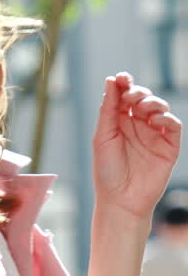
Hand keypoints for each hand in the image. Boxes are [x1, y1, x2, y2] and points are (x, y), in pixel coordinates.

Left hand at [91, 73, 181, 221]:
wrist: (121, 199)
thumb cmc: (107, 169)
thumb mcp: (103, 136)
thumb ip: (108, 109)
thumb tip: (111, 80)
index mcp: (118, 121)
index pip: (124, 96)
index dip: (125, 84)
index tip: (122, 77)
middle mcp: (137, 125)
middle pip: (142, 98)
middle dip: (138, 92)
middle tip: (131, 97)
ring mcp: (154, 135)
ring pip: (160, 108)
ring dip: (152, 102)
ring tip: (142, 108)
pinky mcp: (169, 146)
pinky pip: (172, 126)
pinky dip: (166, 118)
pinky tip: (154, 120)